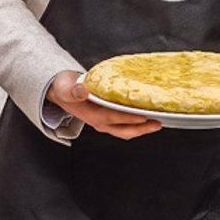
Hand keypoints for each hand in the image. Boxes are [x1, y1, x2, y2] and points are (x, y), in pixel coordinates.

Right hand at [47, 70, 161, 139]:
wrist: (61, 91)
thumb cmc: (64, 89)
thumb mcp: (65, 88)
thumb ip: (74, 91)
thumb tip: (84, 90)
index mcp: (91, 116)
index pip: (113, 118)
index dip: (129, 118)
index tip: (144, 116)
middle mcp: (100, 122)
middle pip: (124, 130)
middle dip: (142, 129)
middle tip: (158, 123)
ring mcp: (104, 121)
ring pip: (126, 130)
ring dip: (141, 128)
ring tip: (157, 121)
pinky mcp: (108, 117)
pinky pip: (125, 123)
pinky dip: (136, 122)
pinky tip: (146, 114)